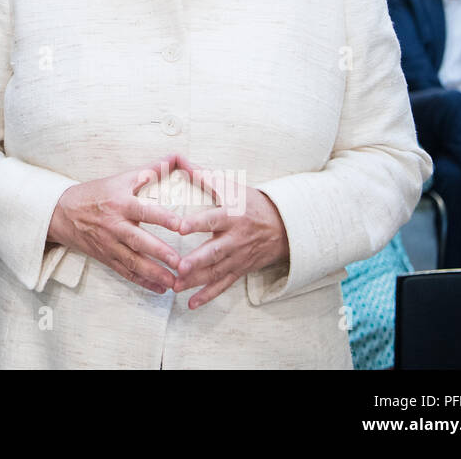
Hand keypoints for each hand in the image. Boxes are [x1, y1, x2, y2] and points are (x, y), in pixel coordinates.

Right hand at [47, 154, 185, 293]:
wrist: (62, 212)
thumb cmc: (96, 193)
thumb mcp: (120, 179)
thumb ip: (150, 170)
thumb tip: (175, 158)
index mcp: (120, 204)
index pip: (144, 211)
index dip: (163, 218)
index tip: (181, 226)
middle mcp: (114, 225)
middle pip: (138, 241)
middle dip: (160, 253)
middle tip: (181, 263)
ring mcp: (109, 244)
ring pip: (133, 262)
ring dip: (154, 274)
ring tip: (175, 283)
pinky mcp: (106, 258)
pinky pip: (125, 273)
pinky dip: (143, 283)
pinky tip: (160, 289)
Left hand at [174, 166, 288, 309]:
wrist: (284, 226)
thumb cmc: (250, 202)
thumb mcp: (230, 186)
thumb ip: (202, 175)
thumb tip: (177, 157)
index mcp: (232, 215)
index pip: (212, 219)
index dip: (197, 223)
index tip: (179, 227)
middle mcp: (236, 238)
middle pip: (215, 251)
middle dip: (197, 260)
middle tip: (179, 267)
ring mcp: (239, 257)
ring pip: (217, 271)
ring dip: (197, 281)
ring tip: (176, 286)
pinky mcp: (240, 270)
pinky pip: (224, 285)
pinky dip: (208, 296)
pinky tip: (191, 304)